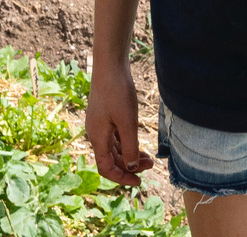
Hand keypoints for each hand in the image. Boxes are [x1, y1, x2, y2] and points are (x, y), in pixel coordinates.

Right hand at [85, 65, 153, 187]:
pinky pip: (115, 136)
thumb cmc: (117, 92)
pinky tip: (138, 142)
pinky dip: (127, 143)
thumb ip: (129, 147)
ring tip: (148, 157)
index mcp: (97, 138)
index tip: (139, 182)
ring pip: (114, 148)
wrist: (110, 64)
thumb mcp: (127, 122)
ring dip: (130, 155)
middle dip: (130, 166)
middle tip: (150, 165)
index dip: (121, 178)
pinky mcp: (105, 114)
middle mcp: (96, 133)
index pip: (106, 168)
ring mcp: (100, 123)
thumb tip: (130, 167)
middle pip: (111, 159)